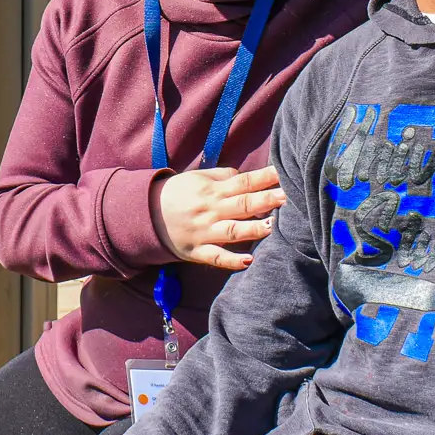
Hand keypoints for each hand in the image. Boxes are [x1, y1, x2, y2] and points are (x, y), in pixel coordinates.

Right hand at [150, 166, 284, 270]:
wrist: (146, 214)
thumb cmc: (178, 193)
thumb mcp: (198, 178)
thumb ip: (224, 176)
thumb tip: (248, 178)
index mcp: (212, 190)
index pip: (243, 181)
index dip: (264, 177)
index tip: (284, 173)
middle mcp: (211, 210)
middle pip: (242, 204)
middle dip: (266, 200)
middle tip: (287, 196)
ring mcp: (205, 232)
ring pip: (232, 231)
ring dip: (252, 229)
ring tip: (272, 226)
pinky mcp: (198, 251)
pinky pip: (216, 257)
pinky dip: (231, 260)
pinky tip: (247, 261)